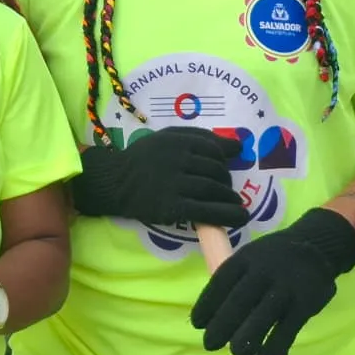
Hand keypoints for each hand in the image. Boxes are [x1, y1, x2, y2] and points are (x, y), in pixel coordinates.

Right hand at [72, 127, 249, 227]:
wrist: (114, 182)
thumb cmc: (142, 159)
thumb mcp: (166, 138)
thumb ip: (199, 137)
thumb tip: (239, 147)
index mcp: (175, 140)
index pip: (212, 149)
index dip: (223, 159)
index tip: (221, 169)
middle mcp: (175, 159)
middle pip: (215, 169)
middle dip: (225, 180)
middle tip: (224, 188)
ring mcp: (173, 184)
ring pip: (213, 189)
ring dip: (229, 197)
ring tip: (234, 203)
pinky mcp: (172, 207)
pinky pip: (207, 210)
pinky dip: (227, 215)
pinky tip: (240, 217)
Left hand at [191, 207, 354, 354]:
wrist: (315, 246)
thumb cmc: (272, 258)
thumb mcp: (249, 257)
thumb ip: (234, 281)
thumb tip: (211, 315)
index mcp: (243, 259)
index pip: (220, 282)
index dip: (207, 304)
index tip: (197, 324)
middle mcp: (262, 272)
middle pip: (239, 301)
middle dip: (222, 324)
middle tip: (209, 344)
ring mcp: (284, 288)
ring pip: (263, 316)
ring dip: (247, 338)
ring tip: (236, 354)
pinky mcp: (304, 304)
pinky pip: (288, 329)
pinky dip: (277, 347)